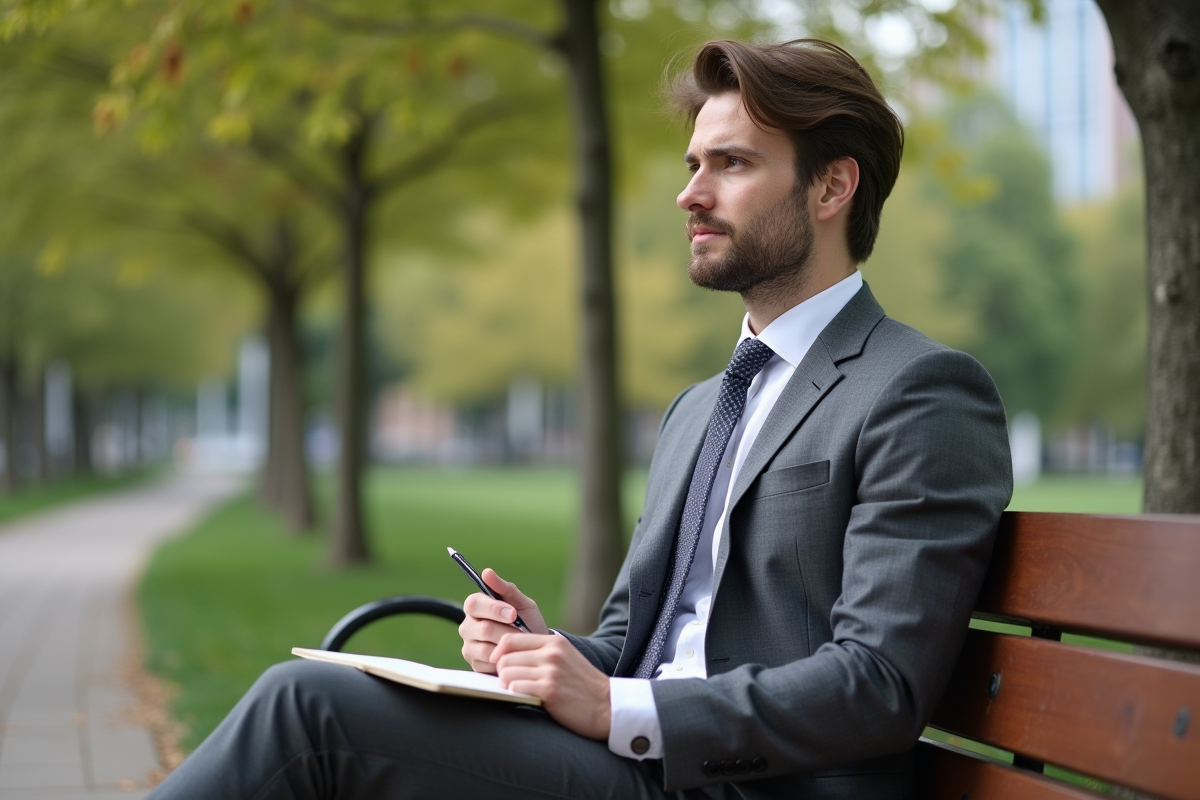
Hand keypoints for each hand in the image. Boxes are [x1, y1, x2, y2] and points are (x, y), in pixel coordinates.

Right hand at [459, 568, 548, 673]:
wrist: (535, 650)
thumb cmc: (528, 622)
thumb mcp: (522, 604)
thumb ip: (506, 589)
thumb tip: (487, 572)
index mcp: (476, 606)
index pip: (474, 603)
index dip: (494, 608)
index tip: (513, 614)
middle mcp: (468, 625)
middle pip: (482, 628)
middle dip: (506, 630)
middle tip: (522, 632)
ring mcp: (469, 646)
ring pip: (485, 648)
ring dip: (508, 646)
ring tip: (520, 643)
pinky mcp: (474, 664)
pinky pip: (488, 663)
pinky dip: (504, 658)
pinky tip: (513, 654)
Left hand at [493, 632, 611, 740]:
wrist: (607, 706)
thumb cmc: (581, 685)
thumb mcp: (565, 658)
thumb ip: (540, 652)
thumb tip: (506, 655)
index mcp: (554, 642)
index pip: (510, 639)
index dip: (498, 653)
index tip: (497, 664)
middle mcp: (551, 653)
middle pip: (505, 658)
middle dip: (502, 672)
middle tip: (510, 683)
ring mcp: (550, 671)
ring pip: (507, 674)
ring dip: (508, 685)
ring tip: (520, 691)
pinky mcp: (549, 690)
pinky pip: (516, 689)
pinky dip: (515, 695)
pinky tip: (527, 698)